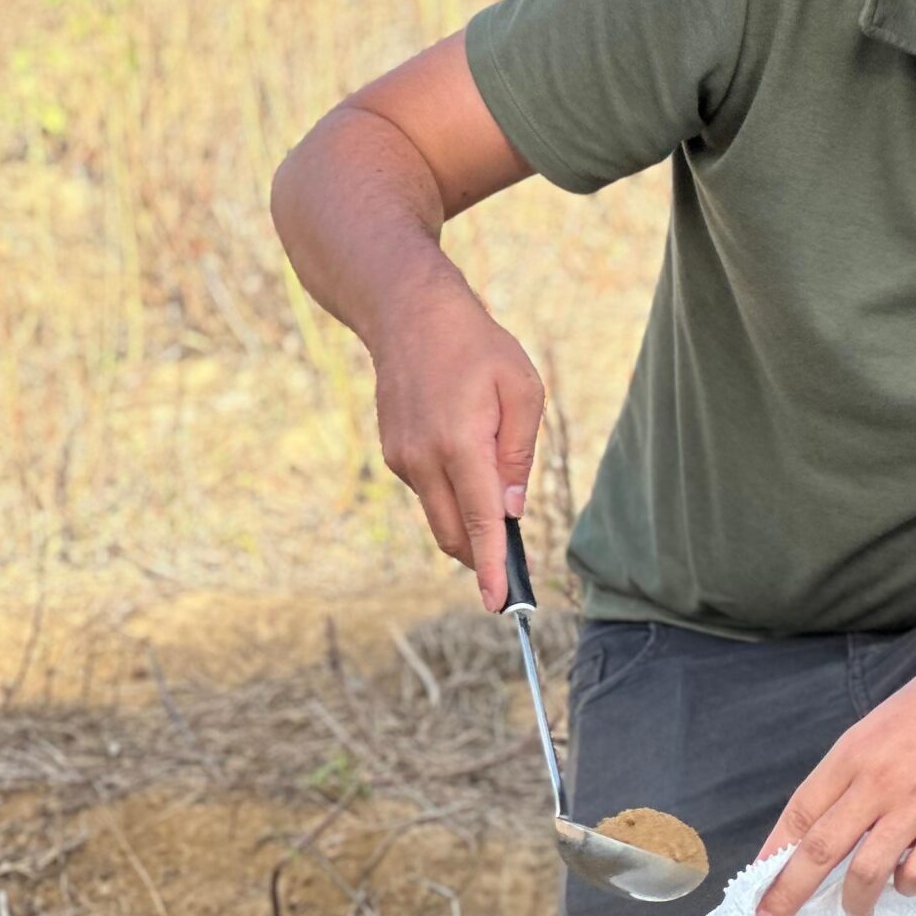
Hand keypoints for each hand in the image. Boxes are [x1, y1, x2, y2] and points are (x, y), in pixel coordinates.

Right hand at [370, 279, 545, 610]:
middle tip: (514, 563)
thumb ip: (519, 455)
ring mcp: (401, 458)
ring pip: (440, 516)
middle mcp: (422, 458)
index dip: (492, 567)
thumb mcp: (522, 391)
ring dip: (468, 524)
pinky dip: (452, 496)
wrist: (408, 313)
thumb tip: (511, 511)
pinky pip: (429, 492)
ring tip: (496, 496)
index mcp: (459, 444)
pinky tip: (469, 462)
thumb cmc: (476, 346)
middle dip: (482, 557)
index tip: (499, 602)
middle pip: (454, 534)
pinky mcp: (393, 454)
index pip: (478, 522)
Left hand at [755, 626, 915, 915]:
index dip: (774, 854)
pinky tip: (907, 879)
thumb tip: (826, 821)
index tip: (757, 883)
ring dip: (854, 903)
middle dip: (788, 894)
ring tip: (855, 912)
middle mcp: (879, 782)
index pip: (800, 812)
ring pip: (867, 873)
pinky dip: (907, 886)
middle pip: (820, 851)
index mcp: (854, 753)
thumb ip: (854, 771)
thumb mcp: (881, 724)